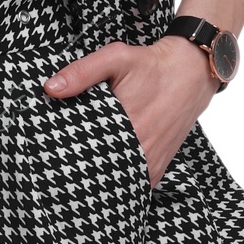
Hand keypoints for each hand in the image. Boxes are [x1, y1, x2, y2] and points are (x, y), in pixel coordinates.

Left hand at [43, 35, 215, 187]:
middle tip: (62, 168)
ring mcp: (152, 162)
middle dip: (81, 171)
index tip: (54, 156)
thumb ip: (82, 72)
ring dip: (101, 180)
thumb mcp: (116, 58)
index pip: (87, 154)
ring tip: (80, 177)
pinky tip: (105, 176)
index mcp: (127, 125)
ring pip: (119, 183)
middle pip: (101, 172)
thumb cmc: (153, 65)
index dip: (68, 157)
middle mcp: (142, 148)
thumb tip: (51, 88)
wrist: (192, 71)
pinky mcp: (159, 166)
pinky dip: (120, 183)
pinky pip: (136, 186)